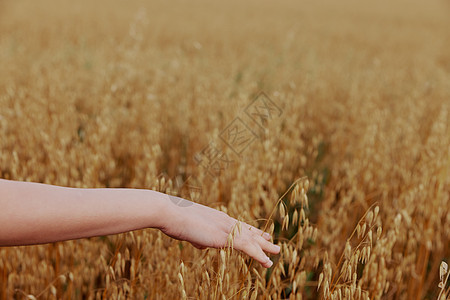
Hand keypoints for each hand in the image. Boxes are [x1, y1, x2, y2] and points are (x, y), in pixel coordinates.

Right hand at [160, 197, 279, 267]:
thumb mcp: (189, 230)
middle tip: (273, 242)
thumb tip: (202, 245)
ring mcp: (225, 227)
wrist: (169, 212)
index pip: (238, 225)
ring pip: (251, 239)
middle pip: (247, 230)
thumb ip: (199, 237)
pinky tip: (267, 261)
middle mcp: (224, 220)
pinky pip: (247, 248)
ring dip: (264, 247)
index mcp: (217, 218)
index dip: (250, 230)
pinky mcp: (224, 237)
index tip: (260, 233)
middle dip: (261, 238)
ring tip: (277, 252)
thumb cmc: (174, 220)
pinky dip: (259, 255)